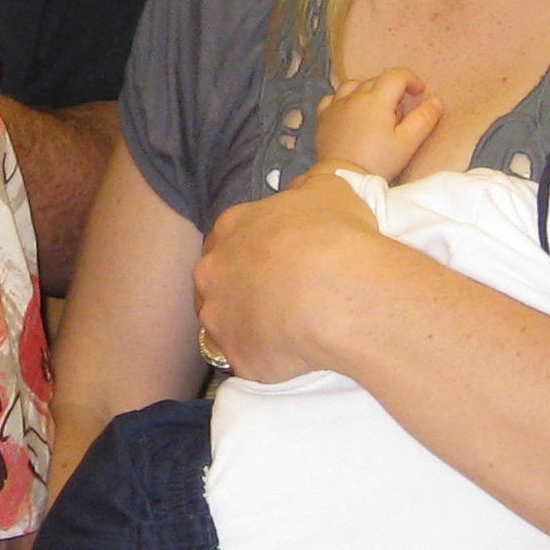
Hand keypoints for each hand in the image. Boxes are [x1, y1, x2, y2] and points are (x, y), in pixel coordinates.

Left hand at [190, 172, 396, 382]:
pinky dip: (266, 360)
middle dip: (243, 289)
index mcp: (232, 227)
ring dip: (250, 326)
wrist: (337, 293)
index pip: (230, 238)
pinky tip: (294, 357)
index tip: (280, 262)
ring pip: (226, 324)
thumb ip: (307, 189)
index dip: (255, 251)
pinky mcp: (235, 357)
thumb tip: (302, 192)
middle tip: (282, 299)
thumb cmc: (335, 234)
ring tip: (288, 332)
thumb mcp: (328, 189)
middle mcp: (212, 271)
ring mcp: (218, 317)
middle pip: (219, 282)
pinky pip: (247, 360)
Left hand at [309, 66, 441, 181]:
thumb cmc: (377, 162)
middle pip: (376, 80)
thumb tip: (435, 100)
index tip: (418, 93)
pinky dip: (345, 99)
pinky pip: (334, 97)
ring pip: (354, 85)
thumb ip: (424, 119)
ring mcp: (336, 105)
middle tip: (398, 114)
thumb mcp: (407, 143)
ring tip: (375, 110)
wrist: (342, 178)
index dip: (411, 79)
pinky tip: (350, 111)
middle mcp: (354, 96)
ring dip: (368, 91)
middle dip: (392, 90)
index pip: (396, 75)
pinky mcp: (323, 117)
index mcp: (376, 99)